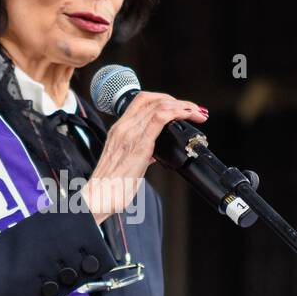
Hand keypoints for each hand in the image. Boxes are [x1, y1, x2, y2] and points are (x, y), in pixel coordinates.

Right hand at [82, 92, 207, 223]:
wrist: (98, 196)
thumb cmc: (111, 185)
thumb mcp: (126, 162)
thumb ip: (140, 152)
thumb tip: (155, 153)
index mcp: (119, 129)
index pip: (142, 100)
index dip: (164, 99)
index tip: (179, 107)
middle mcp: (124, 127)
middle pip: (153, 99)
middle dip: (178, 102)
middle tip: (194, 110)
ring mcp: (131, 134)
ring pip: (160, 106)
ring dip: (183, 106)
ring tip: (197, 113)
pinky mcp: (140, 144)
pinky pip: (160, 118)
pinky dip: (178, 113)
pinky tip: (188, 116)